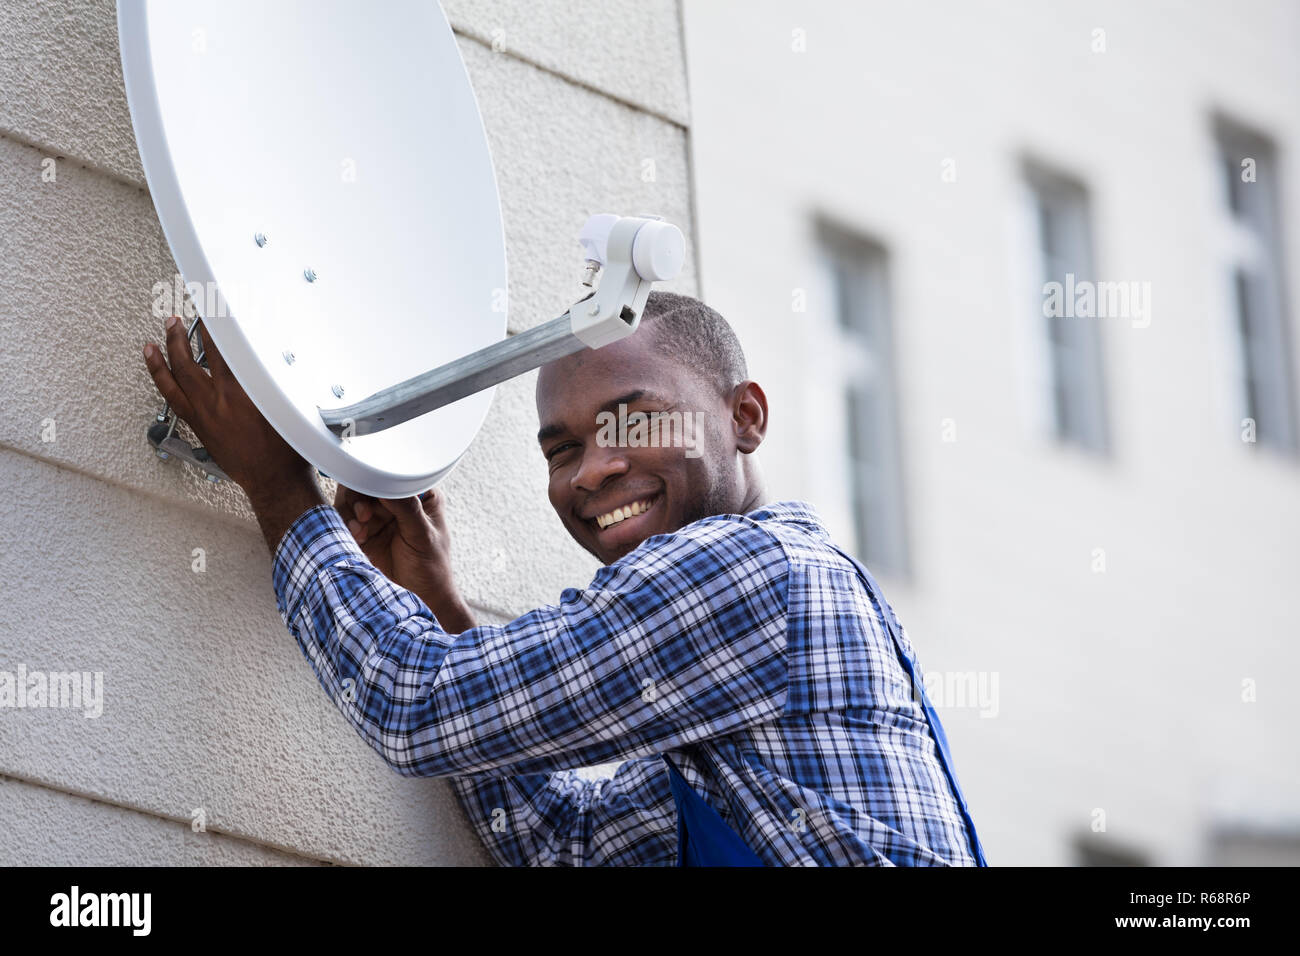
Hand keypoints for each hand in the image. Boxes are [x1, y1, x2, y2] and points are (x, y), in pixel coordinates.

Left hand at [143, 314, 325, 548]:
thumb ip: (275, 380)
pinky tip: (160, 374)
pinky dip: (163, 382)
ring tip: (155, 340)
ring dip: (163, 357)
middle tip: (177, 320)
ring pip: (173, 380)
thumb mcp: (290, 405)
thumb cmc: (289, 450)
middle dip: (181, 335)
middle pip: (189, 359)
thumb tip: (272, 357)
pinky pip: (173, 399)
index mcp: (242, 392)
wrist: (276, 482)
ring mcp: (204, 415)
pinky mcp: (200, 428)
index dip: (216, 323)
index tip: (212, 305)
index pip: (223, 346)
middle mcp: (217, 401)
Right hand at [335, 485, 475, 631]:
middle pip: (369, 482)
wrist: (420, 598)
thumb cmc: (432, 567)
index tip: (371, 486)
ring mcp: (380, 517)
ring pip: (354, 500)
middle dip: (362, 495)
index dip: (380, 476)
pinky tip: (357, 535)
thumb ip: (407, 508)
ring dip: (353, 510)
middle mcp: (398, 502)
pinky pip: (347, 520)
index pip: (396, 473)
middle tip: (365, 514)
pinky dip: (348, 525)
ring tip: (360, 529)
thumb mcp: (423, 535)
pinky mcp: (365, 533)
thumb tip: (389, 483)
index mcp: (420, 495)